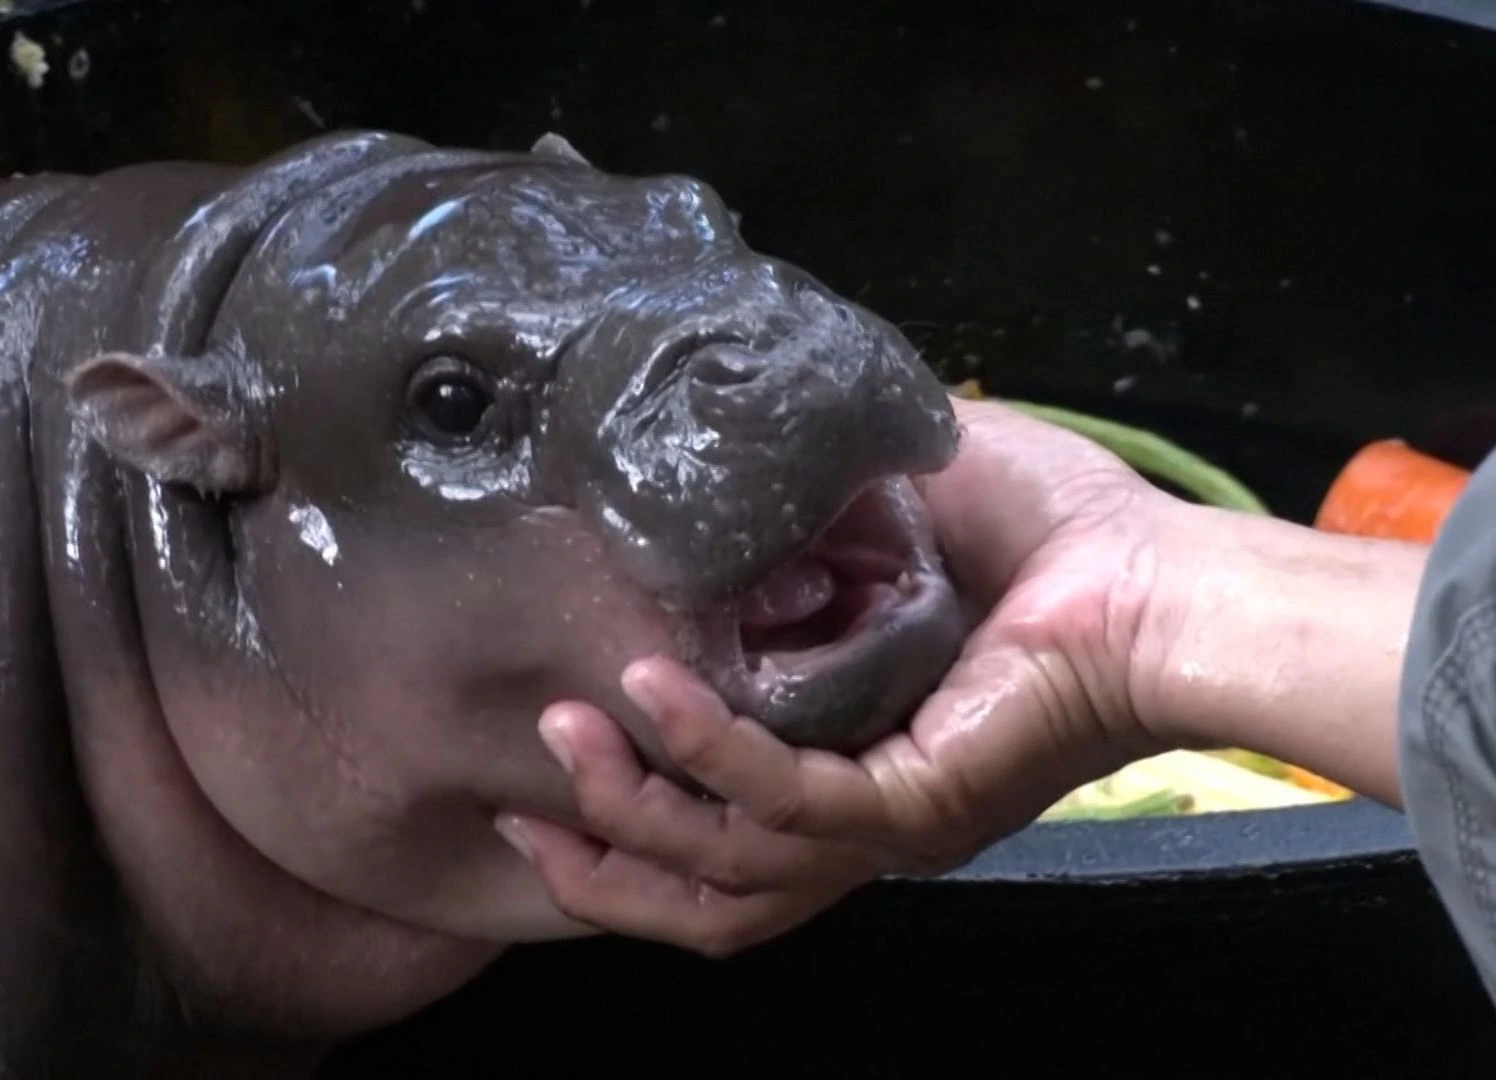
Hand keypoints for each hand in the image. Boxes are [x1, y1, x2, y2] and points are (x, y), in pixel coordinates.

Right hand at [494, 397, 1189, 956]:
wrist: (1167, 580)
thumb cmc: (1061, 540)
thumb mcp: (895, 501)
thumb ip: (804, 502)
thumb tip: (715, 447)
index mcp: (854, 760)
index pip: (721, 825)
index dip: (627, 808)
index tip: (555, 742)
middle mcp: (863, 816)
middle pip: (706, 895)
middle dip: (600, 863)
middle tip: (526, 797)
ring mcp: (888, 825)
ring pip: (725, 872)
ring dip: (631, 812)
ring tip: (564, 736)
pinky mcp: (914, 807)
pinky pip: (782, 802)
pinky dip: (707, 750)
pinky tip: (650, 692)